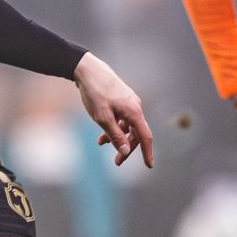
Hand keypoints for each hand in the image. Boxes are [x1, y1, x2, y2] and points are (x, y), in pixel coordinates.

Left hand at [73, 52, 153, 167]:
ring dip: (117, 136)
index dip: (147, 152)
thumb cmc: (95, 93)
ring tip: (101, 143)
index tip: (149, 166)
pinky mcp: (122, 98)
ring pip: (127, 125)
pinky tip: (102, 131)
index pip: (145, 137)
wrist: (88, 70)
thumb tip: (126, 151)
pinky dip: (114, 126)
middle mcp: (135, 106)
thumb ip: (116, 136)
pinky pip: (122, 117)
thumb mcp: (103, 119)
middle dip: (127, 148)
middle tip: (117, 162)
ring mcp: (129, 102)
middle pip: (136, 133)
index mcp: (134, 112)